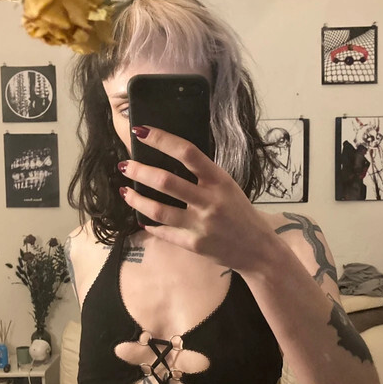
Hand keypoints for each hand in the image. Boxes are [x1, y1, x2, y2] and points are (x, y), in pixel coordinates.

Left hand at [119, 125, 273, 272]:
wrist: (258, 250)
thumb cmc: (241, 214)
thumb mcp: (228, 187)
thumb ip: (203, 176)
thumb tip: (168, 161)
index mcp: (219, 180)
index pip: (187, 153)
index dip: (162, 140)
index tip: (141, 132)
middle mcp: (210, 201)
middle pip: (166, 182)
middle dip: (140, 171)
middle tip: (125, 165)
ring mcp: (201, 225)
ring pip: (158, 210)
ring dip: (137, 199)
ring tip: (126, 191)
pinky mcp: (194, 245)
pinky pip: (164, 232)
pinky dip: (149, 224)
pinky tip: (141, 217)